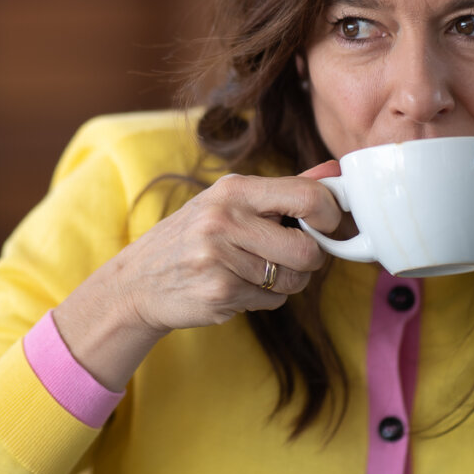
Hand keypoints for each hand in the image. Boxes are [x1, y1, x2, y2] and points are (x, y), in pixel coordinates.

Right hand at [54, 163, 342, 387]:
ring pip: (293, 280)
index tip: (327, 226)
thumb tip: (334, 172)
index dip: (331, 216)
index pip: (308, 197)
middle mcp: (224, 220)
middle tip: (289, 256)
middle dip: (308, 259)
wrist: (138, 280)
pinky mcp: (219, 293)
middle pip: (308, 250)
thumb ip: (284, 189)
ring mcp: (220, 259)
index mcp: (233, 189)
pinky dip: (263, 299)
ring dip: (284, 282)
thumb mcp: (229, 201)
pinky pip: (272, 302)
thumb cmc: (193, 236)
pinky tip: (235, 287)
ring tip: (253, 271)